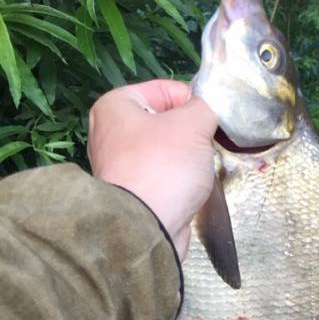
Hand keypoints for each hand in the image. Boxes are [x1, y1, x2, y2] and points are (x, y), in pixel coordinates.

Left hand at [87, 79, 217, 258]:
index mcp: (114, 107)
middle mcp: (109, 134)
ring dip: (186, 159)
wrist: (147, 229)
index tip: (209, 120)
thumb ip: (205, 107)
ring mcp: (118, 168)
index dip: (192, 101)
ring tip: (199, 170)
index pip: (164, 90)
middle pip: (164, 122)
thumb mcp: (194, 124)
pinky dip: (177, 182)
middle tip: (207, 145)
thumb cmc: (164, 167)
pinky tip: (188, 191)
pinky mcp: (132, 195)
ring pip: (165, 152)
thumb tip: (207, 110)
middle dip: (190, 134)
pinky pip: (162, 178)